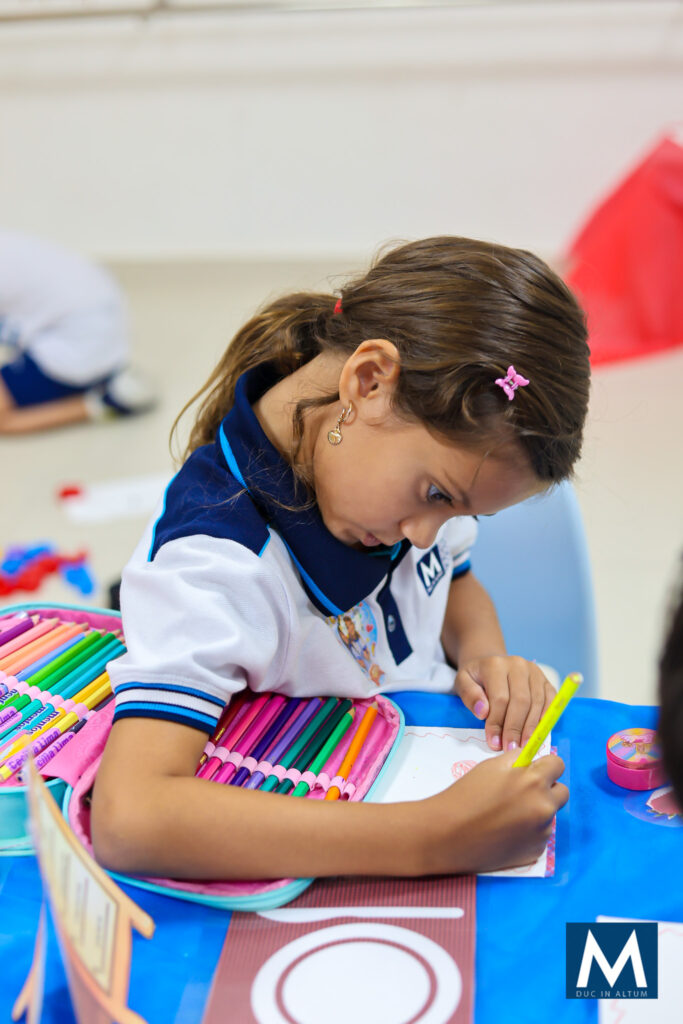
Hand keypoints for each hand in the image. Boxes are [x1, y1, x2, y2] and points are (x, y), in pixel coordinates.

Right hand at [418, 749, 567, 874]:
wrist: (449, 835)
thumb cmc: (467, 795)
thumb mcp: (491, 766)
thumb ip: (518, 760)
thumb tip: (534, 759)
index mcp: (534, 781)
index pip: (558, 765)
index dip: (545, 766)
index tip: (535, 770)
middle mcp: (544, 806)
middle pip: (562, 792)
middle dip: (547, 789)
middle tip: (522, 792)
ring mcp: (542, 832)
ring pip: (549, 814)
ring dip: (536, 811)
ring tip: (506, 815)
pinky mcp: (536, 852)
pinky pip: (539, 835)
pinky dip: (528, 832)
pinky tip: (505, 832)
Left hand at [454, 655, 555, 751]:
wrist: (490, 664)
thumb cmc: (476, 678)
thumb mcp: (462, 682)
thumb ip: (469, 695)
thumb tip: (483, 712)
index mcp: (495, 664)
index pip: (500, 698)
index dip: (497, 723)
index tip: (494, 743)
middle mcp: (518, 665)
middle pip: (521, 701)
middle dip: (515, 728)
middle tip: (510, 748)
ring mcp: (534, 672)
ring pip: (536, 703)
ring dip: (530, 728)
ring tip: (523, 746)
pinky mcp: (545, 680)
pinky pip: (550, 700)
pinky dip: (546, 717)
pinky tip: (538, 732)